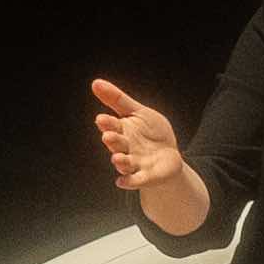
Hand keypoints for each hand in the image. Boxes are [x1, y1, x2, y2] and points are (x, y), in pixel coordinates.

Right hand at [92, 79, 186, 196]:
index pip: (112, 126)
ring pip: (124, 163)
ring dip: (120, 161)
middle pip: (117, 144)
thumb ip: (117, 100)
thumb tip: (95, 82)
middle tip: (109, 136)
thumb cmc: (150, 133)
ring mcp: (135, 163)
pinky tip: (122, 182)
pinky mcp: (146, 176)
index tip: (101, 119)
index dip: (107, 124)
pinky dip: (128, 181)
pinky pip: (135, 180)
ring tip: (117, 158)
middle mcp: (125, 147)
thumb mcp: (138, 112)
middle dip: (113, 141)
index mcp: (122, 130)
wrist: (168, 156)